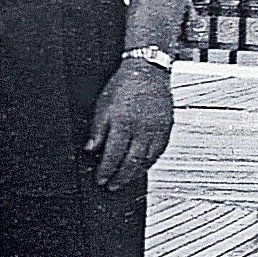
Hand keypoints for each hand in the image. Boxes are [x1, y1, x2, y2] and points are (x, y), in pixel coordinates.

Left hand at [85, 60, 173, 190]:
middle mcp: (142, 128)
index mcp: (123, 122)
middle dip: (120, 177)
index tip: (100, 179)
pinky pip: (159, 152)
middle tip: (112, 186)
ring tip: (124, 180)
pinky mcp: (166, 128)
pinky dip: (149, 163)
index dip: (106, 170)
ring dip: (135, 174)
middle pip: (131, 162)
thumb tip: (91, 149)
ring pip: (146, 160)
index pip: (113, 155)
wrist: (148, 70)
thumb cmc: (125, 84)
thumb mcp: (102, 105)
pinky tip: (141, 167)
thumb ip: (97, 130)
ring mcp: (157, 129)